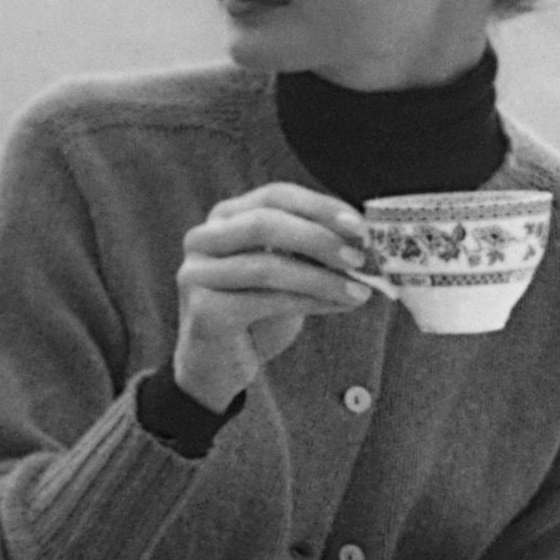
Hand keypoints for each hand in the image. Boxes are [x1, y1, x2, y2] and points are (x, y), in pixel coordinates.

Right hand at [173, 183, 371, 409]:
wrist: (219, 363)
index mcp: (225, 217)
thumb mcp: (286, 272)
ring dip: (321, 278)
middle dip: (319, 238)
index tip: (360, 226)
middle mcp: (203, 239)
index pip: (275, 196)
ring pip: (267, 266)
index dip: (320, 206)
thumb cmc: (256, 312)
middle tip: (360, 257)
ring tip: (359, 291)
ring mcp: (197, 274)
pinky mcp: (204, 311)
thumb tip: (363, 243)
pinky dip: (309, 302)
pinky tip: (338, 306)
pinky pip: (265, 302)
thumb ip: (312, 252)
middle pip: (264, 223)